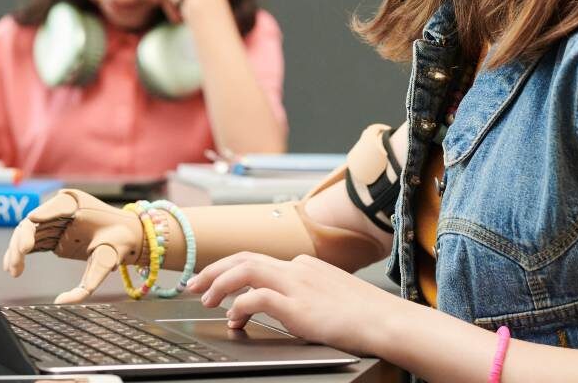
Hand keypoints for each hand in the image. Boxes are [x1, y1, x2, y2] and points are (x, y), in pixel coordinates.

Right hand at [2, 189, 142, 303]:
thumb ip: (86, 285)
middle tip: (16, 264)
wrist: (129, 236)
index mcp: (76, 207)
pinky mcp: (56, 235)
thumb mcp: (106, 262)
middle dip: (20, 242)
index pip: (50, 210)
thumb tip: (61, 303)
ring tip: (14, 270)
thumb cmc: (120, 244)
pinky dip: (21, 252)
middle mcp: (63, 213)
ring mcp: (58, 224)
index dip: (35, 224)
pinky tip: (15, 267)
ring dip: (17, 249)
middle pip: (32, 224)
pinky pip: (33, 240)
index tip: (27, 240)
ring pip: (29, 232)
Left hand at [186, 252, 393, 354]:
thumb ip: (303, 294)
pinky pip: (256, 297)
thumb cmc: (363, 314)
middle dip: (213, 268)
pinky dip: (238, 305)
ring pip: (244, 270)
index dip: (230, 270)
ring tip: (204, 298)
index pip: (257, 260)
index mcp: (303, 264)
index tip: (213, 281)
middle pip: (244, 257)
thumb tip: (277, 306)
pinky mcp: (297, 305)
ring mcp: (296, 283)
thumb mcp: (329, 295)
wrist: (386, 320)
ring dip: (219, 282)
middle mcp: (296, 267)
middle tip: (192, 283)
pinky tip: (234, 318)